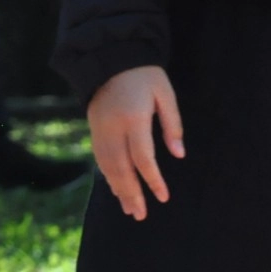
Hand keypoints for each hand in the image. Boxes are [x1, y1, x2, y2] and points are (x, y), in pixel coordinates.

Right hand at [87, 64, 183, 220]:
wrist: (109, 56)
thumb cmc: (143, 74)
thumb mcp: (165, 94)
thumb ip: (172, 125)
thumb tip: (178, 154)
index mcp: (132, 118)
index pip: (142, 158)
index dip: (153, 180)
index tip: (163, 197)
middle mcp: (112, 126)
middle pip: (120, 167)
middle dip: (131, 193)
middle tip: (140, 215)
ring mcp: (98, 127)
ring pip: (106, 165)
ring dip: (117, 188)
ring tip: (128, 208)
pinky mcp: (92, 127)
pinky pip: (98, 157)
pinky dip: (106, 174)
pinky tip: (114, 187)